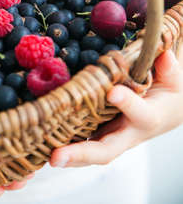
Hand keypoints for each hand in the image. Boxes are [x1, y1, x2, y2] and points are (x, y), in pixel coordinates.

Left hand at [50, 49, 182, 167]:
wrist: (166, 110)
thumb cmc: (169, 92)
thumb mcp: (174, 78)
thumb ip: (169, 69)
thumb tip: (165, 56)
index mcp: (150, 118)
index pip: (140, 114)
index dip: (127, 104)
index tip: (113, 92)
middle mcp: (128, 133)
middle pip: (106, 150)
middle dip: (81, 154)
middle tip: (57, 156)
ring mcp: (112, 136)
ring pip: (90, 151)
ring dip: (67, 154)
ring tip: (45, 153)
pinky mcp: (100, 132)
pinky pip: (82, 140)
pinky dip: (65, 142)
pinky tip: (44, 139)